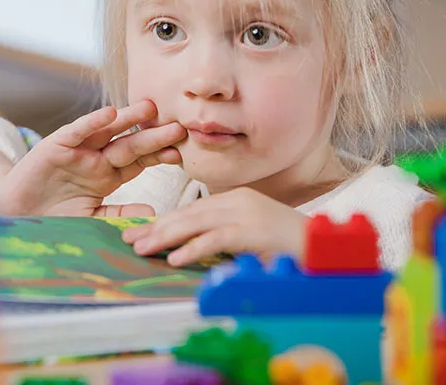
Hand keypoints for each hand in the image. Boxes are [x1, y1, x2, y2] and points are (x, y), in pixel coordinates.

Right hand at [0, 100, 185, 216]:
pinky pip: (78, 131)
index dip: (159, 156)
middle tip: (179, 127)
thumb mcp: (92, 218)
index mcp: (108, 175)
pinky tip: (110, 113)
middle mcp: (97, 159)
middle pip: (131, 144)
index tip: (181, 154)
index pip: (140, 162)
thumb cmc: (54, 216)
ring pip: (108, 131)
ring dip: (128, 119)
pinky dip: (93, 122)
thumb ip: (119, 213)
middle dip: (154, 136)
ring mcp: (78, 150)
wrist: (16, 213)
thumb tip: (154, 213)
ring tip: (150, 108)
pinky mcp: (56, 145)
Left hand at [122, 187, 307, 265]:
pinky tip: (175, 259)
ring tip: (142, 248)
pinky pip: (216, 239)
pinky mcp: (254, 231)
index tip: (140, 231)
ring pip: (196, 223)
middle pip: (187, 214)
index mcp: (235, 199)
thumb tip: (190, 248)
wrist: (328, 251)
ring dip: (166, 237)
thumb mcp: (250, 237)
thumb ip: (223, 236)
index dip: (164, 221)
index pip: (191, 210)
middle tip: (130, 239)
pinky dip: (193, 249)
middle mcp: (237, 201)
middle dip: (156, 227)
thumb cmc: (289, 249)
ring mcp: (246, 213)